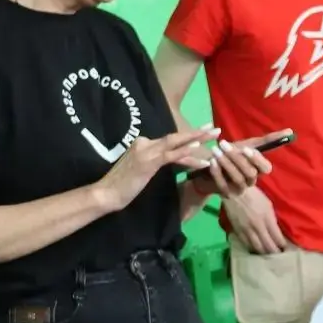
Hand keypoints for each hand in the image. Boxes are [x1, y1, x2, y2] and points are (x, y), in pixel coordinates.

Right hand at [98, 126, 217, 210]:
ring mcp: (147, 151)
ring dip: (197, 139)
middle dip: (197, 132)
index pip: (170, 140)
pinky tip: (200, 154)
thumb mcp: (142, 170)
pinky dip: (187, 154)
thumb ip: (155, 162)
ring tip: (214, 137)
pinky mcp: (149, 162)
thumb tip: (172, 161)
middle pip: (176, 136)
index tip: (203, 133)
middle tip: (216, 128)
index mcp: (143, 143)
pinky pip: (172, 156)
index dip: (188, 137)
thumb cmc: (124, 185)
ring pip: (176, 143)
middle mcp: (145, 143)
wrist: (107, 193)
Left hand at [184, 134, 273, 201]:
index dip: (257, 159)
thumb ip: (267, 141)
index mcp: (258, 170)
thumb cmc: (232, 155)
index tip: (246, 148)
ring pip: (237, 179)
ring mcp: (239, 189)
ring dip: (227, 163)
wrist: (210, 168)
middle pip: (250, 173)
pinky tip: (211, 162)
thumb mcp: (248, 146)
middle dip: (237, 158)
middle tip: (223, 144)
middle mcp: (251, 181)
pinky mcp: (225, 193)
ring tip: (215, 151)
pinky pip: (223, 185)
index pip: (266, 168)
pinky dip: (217, 173)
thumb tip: (290, 131)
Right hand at [225, 185, 288, 254]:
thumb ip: (272, 220)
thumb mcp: (268, 205)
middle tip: (278, 254)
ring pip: (257, 248)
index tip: (284, 248)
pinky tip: (256, 250)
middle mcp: (258, 227)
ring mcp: (247, 230)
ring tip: (268, 255)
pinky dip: (252, 249)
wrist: (235, 192)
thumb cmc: (254, 196)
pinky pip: (246, 244)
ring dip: (264, 253)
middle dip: (274, 252)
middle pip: (268, 246)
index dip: (282, 245)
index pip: (277, 238)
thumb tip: (276, 232)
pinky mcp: (238, 231)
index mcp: (267, 219)